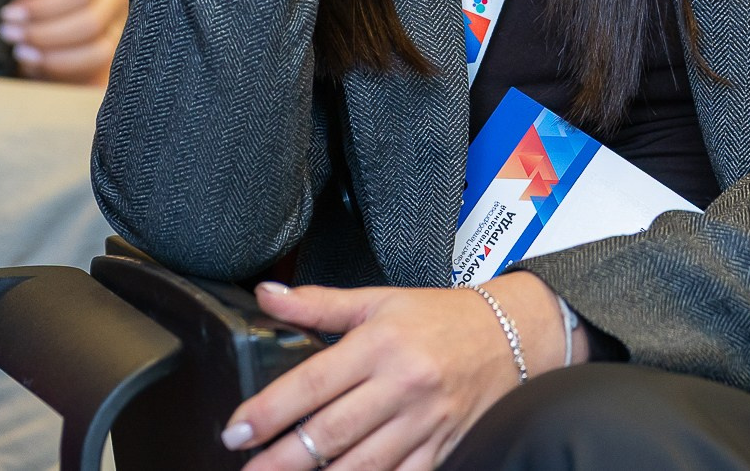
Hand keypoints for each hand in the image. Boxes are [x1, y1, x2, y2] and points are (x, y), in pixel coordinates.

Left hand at [1, 0, 130, 83]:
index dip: (42, 7)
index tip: (8, 13)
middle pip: (89, 24)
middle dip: (43, 33)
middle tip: (7, 33)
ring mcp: (121, 22)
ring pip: (98, 52)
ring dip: (55, 58)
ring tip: (20, 53)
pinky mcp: (114, 47)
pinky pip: (97, 70)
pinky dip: (65, 72)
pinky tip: (35, 67)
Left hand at [221, 273, 579, 470]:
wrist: (512, 335)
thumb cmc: (441, 317)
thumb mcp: (379, 300)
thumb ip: (318, 304)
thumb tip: (267, 295)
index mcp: (380, 344)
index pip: (312, 383)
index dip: (269, 411)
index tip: (236, 430)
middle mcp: (401, 385)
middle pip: (329, 433)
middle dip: (281, 457)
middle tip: (247, 467)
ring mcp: (423, 422)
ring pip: (360, 465)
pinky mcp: (441, 449)